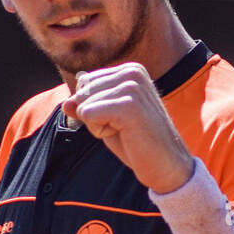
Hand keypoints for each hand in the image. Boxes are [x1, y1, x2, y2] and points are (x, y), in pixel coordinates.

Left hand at [60, 62, 194, 193]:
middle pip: (81, 92)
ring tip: (125, 131)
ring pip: (83, 105)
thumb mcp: (106, 119)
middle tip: (123, 128)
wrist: (166, 165)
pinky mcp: (128, 104)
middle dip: (94, 117)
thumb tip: (66, 102)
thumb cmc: (136, 142)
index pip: (84, 83)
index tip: (121, 119)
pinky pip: (88, 115)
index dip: (94, 108)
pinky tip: (125, 135)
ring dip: (98, 126)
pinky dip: (100, 131)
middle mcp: (132, 71)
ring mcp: (132, 86)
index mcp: (130, 69)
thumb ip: (86, 106)